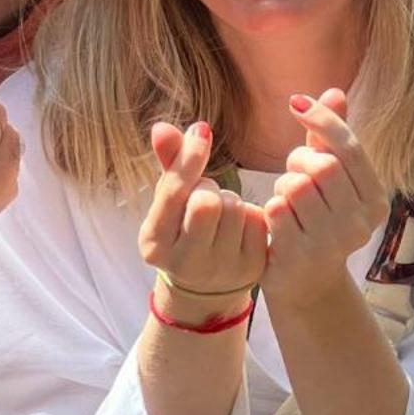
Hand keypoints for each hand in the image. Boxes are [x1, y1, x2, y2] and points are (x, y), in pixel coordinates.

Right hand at [138, 120, 265, 306]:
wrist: (206, 288)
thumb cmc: (183, 231)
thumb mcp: (168, 204)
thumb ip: (168, 165)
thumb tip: (161, 126)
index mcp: (155, 244)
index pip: (175, 193)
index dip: (189, 158)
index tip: (202, 132)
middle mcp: (186, 263)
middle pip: (208, 200)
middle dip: (209, 188)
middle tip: (205, 197)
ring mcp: (222, 269)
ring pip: (236, 207)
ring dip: (230, 201)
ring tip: (221, 216)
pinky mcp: (253, 268)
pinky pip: (258, 219)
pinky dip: (250, 215)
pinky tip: (239, 228)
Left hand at [262, 90, 388, 305]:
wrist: (306, 284)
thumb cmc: (317, 221)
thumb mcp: (331, 180)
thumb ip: (332, 138)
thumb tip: (335, 90)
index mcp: (376, 201)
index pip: (349, 148)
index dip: (322, 120)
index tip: (295, 103)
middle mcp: (361, 223)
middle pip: (323, 166)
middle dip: (299, 160)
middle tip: (292, 171)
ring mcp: (333, 243)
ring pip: (297, 186)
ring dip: (283, 186)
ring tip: (287, 200)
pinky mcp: (302, 256)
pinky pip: (277, 209)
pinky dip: (271, 207)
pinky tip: (277, 222)